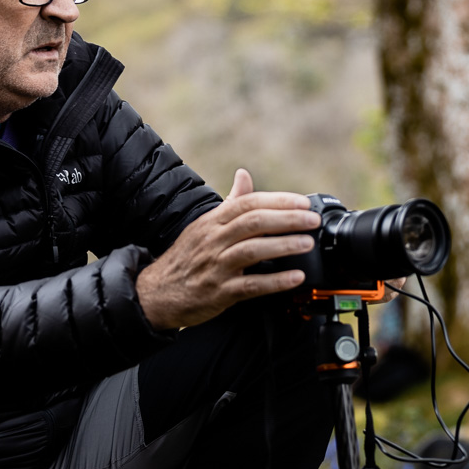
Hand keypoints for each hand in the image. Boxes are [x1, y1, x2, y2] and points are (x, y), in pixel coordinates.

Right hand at [136, 169, 320, 329]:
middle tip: (312, 221)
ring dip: (284, 245)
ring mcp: (216, 266)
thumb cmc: (186, 258)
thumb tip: (244, 175)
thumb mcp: (204, 226)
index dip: (278, 201)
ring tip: (307, 243)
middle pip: (254, 222)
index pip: (248, 203)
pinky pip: (251, 286)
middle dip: (287, 219)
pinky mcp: (219, 292)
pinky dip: (275, 281)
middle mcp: (214, 240)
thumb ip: (230, 203)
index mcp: (213, 222)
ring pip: (253, 250)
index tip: (303, 202)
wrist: (157, 293)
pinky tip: (295, 277)